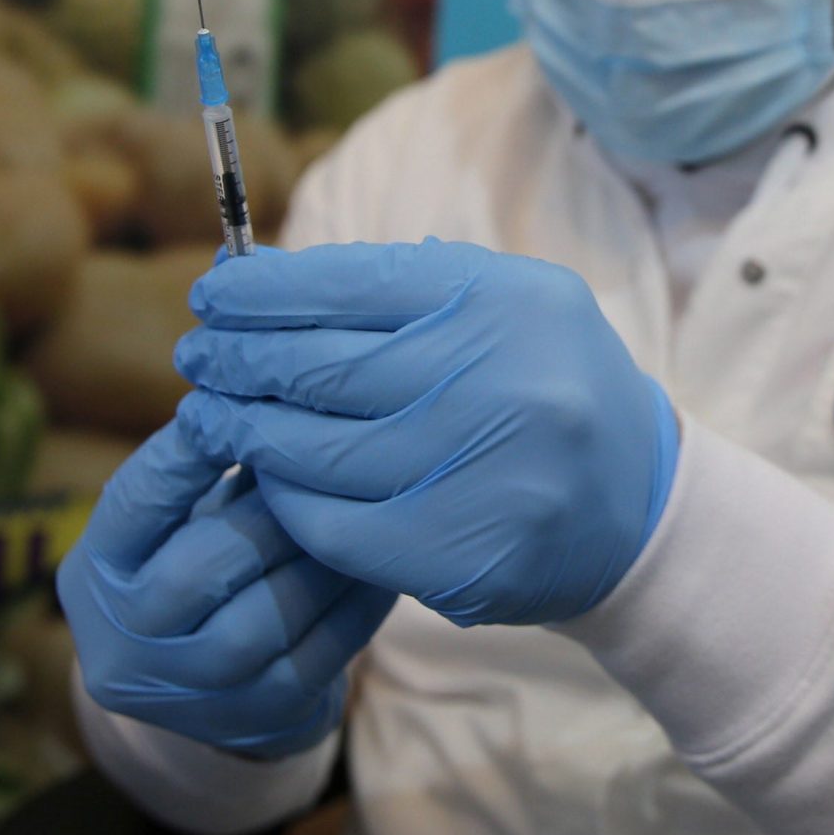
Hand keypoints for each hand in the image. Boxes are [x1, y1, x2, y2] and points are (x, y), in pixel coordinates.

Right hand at [56, 421, 394, 758]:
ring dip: (316, 561)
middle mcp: (122, 645)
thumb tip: (264, 391)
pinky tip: (377, 566)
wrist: (217, 689)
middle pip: (196, 572)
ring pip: (259, 622)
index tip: (236, 405)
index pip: (133, 506)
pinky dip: (353, 606)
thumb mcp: (179, 522)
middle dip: (265, 515)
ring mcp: (187, 694)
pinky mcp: (255, 721)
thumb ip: (207, 469)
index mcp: (91, 578)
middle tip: (317, 470)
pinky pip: (315, 658)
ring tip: (356, 514)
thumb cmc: (201, 565)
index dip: (186, 454)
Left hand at [173, 239, 679, 626]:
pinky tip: (265, 477)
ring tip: (211, 416)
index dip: (265, 291)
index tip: (213, 292)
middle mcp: (496, 379)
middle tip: (196, 356)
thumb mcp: (502, 308)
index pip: (350, 282)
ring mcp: (479, 471)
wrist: (638, 507)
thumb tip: (262, 281)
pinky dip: (286, 499)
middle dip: (240, 359)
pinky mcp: (458, 553)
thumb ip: (397, 291)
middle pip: (322, 367)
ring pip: (315, 451)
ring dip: (245, 431)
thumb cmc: (546, 387)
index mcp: (504, 300)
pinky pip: (335, 525)